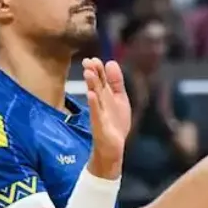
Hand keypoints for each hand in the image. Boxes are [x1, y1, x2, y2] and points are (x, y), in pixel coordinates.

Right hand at [84, 58, 130, 178]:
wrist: (113, 148)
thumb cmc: (115, 123)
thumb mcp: (120, 99)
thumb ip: (116, 82)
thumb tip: (111, 62)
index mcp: (106, 96)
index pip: (101, 79)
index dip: (98, 69)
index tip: (93, 59)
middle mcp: (101, 103)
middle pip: (97, 86)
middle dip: (93, 73)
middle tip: (88, 62)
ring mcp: (99, 113)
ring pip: (95, 97)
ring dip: (91, 85)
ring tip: (88, 73)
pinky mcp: (99, 125)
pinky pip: (96, 113)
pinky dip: (94, 104)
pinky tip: (91, 95)